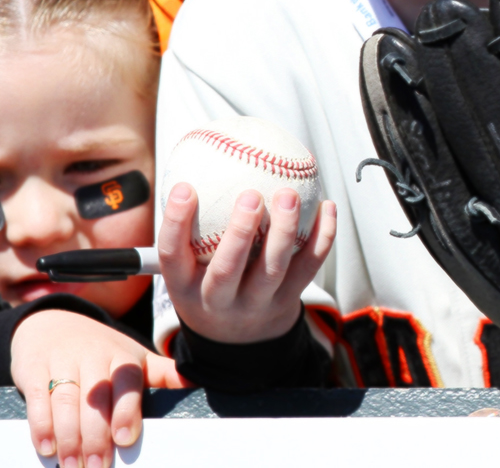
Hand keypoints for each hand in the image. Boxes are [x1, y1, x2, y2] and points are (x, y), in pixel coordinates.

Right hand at [12, 309, 184, 467]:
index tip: (126, 439)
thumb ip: (163, 373)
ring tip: (71, 466)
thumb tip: (198, 383)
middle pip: (95, 399)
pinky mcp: (34, 369)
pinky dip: (41, 424)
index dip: (126, 411)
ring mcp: (62, 362)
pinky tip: (46, 448)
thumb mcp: (133, 357)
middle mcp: (93, 357)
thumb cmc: (101, 350)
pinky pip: (37, 398)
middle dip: (95, 437)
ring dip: (68, 438)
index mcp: (121, 358)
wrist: (52, 323)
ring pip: (66, 401)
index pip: (126, 382)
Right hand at [157, 183, 337, 344]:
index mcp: (185, 286)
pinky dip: (322, 237)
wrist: (237, 339)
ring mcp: (255, 304)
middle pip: (227, 270)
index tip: (186, 187)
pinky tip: (327, 207)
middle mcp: (218, 300)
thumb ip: (187, 225)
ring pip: (272, 270)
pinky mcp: (287, 301)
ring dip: (284, 231)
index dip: (176, 222)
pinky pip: (308, 268)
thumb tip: (195, 160)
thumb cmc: (207, 281)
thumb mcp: (185, 265)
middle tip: (250, 196)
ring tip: (289, 195)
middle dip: (240, 233)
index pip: (172, 255)